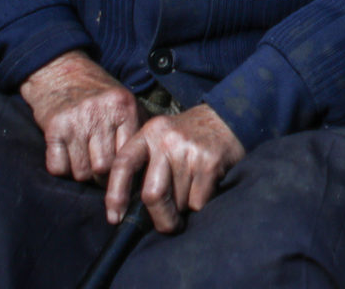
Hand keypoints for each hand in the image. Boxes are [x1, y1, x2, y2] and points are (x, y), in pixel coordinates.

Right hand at [19, 50, 140, 182]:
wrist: (60, 70)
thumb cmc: (96, 92)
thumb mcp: (123, 100)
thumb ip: (136, 125)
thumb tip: (149, 162)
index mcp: (124, 106)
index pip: (128, 155)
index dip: (124, 170)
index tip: (121, 174)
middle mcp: (101, 113)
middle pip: (104, 168)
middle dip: (101, 176)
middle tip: (99, 169)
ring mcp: (76, 121)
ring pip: (81, 172)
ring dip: (80, 172)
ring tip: (83, 158)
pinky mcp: (54, 128)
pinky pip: (58, 167)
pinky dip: (61, 168)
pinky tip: (66, 155)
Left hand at [104, 104, 244, 232]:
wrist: (229, 117)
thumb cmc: (190, 136)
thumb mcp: (163, 137)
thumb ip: (147, 163)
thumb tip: (131, 208)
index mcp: (149, 133)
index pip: (123, 164)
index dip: (115, 195)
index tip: (115, 218)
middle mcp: (167, 140)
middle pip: (152, 194)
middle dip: (160, 218)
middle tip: (168, 226)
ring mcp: (189, 151)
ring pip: (178, 202)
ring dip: (184, 208)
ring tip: (192, 192)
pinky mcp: (209, 163)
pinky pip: (198, 202)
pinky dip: (200, 205)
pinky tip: (206, 188)